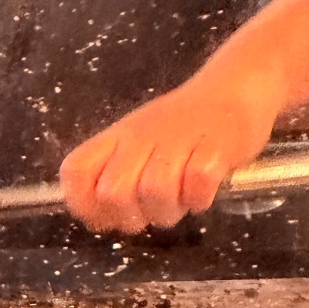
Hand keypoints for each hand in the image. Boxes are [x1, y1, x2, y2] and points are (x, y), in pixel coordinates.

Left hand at [59, 73, 281, 232]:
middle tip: (152, 212)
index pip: (75, 172)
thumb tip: (98, 219)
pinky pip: (198, 183)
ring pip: (155, 191)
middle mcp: (140, 138)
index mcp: (115, 138)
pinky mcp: (216, 145)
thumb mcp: (138, 143)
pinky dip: (199, 198)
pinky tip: (202, 193)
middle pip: (113, 193)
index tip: (107, 217)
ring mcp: (178, 140)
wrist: (233, 88)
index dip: (83, 204)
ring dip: (169, 210)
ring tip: (181, 201)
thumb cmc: (182, 125)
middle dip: (132, 217)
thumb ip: (114, 175)